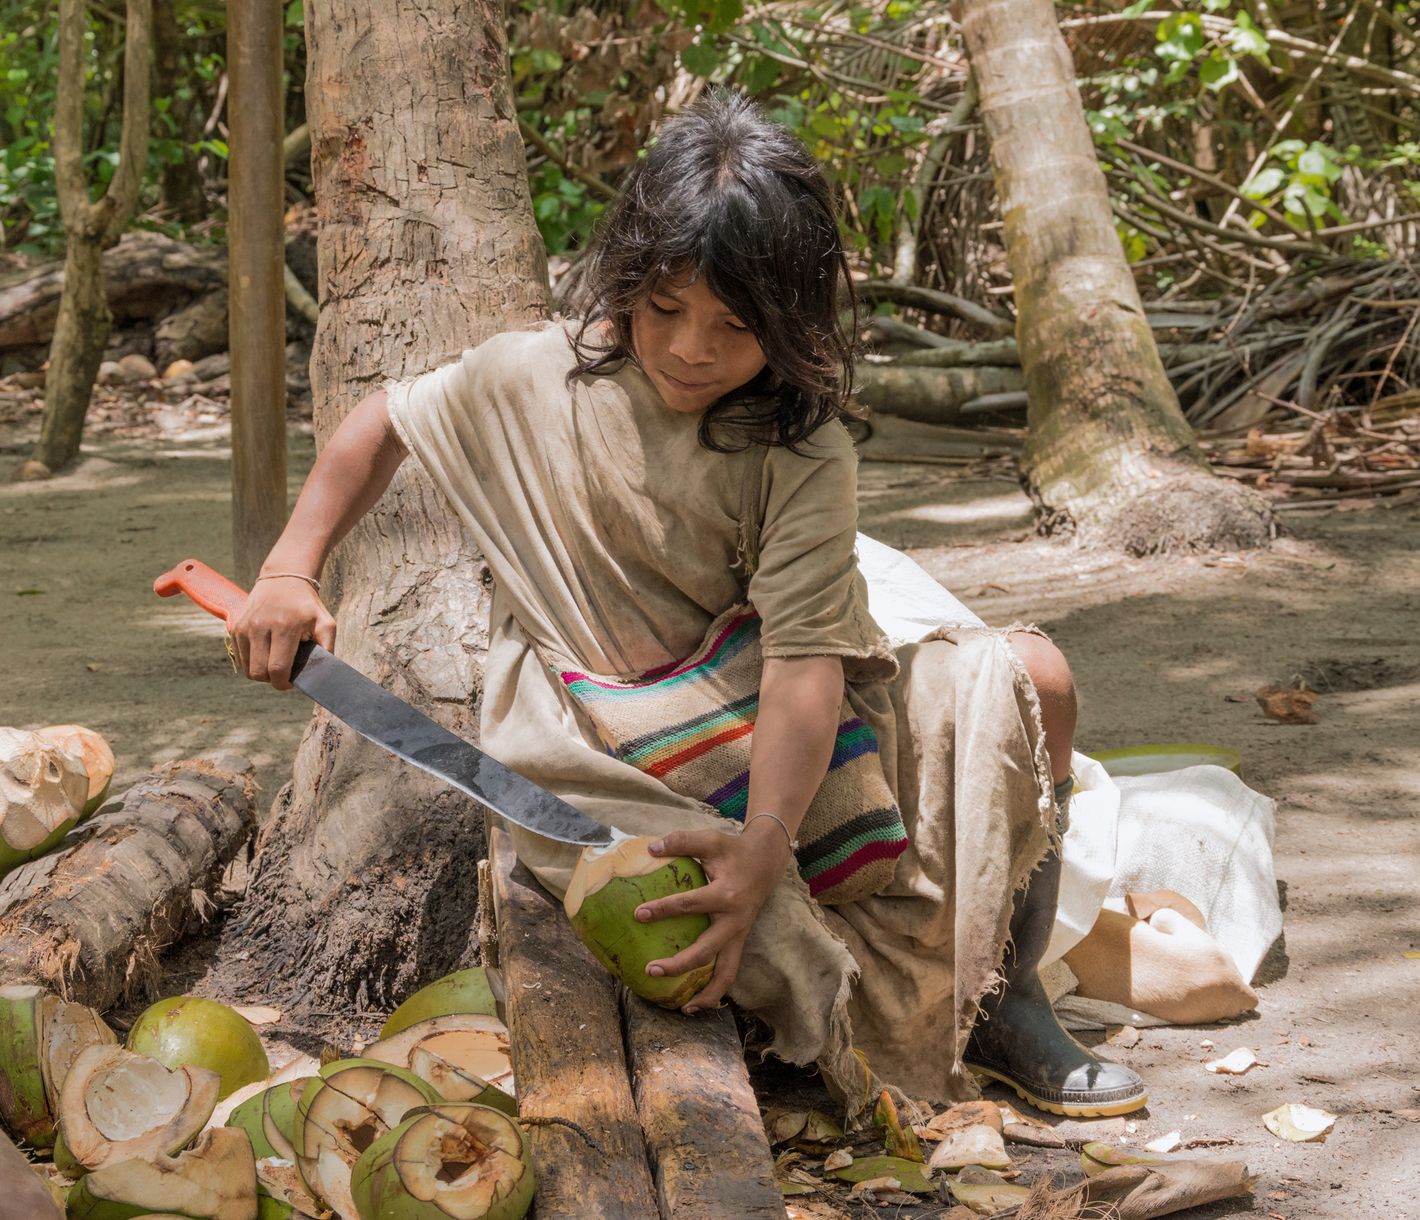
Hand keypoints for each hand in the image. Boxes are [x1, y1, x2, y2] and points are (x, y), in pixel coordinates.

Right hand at [227, 576, 334, 689]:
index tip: (290, 682)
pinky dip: (251, 662)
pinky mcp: (235, 627)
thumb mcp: (325, 623)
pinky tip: (265, 653)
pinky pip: (240, 658)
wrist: (283, 580)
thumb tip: (322, 674)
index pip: (277, 668)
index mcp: (285, 627)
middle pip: (259, 672)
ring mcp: (244, 626)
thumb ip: (327, 649)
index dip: (283, 683)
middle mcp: (260, 626)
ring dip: (261, 672)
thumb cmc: (307, 606)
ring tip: (275, 663)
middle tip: (284, 673)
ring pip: (247, 668)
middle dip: (272, 680)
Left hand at [633, 819, 791, 1013]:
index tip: (638, 915)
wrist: (767, 862)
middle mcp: (735, 921)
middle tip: (650, 970)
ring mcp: (739, 935)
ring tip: (681, 1008)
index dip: (663, 909)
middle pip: (706, 951)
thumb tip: (650, 848)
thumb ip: (682, 841)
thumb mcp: (711, 840)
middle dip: (679, 965)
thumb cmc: (734, 851)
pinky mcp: (739, 943)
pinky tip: (695, 1003)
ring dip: (705, 994)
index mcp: (726, 895)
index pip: (690, 905)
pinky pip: (729, 973)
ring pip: (726, 974)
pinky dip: (715, 991)